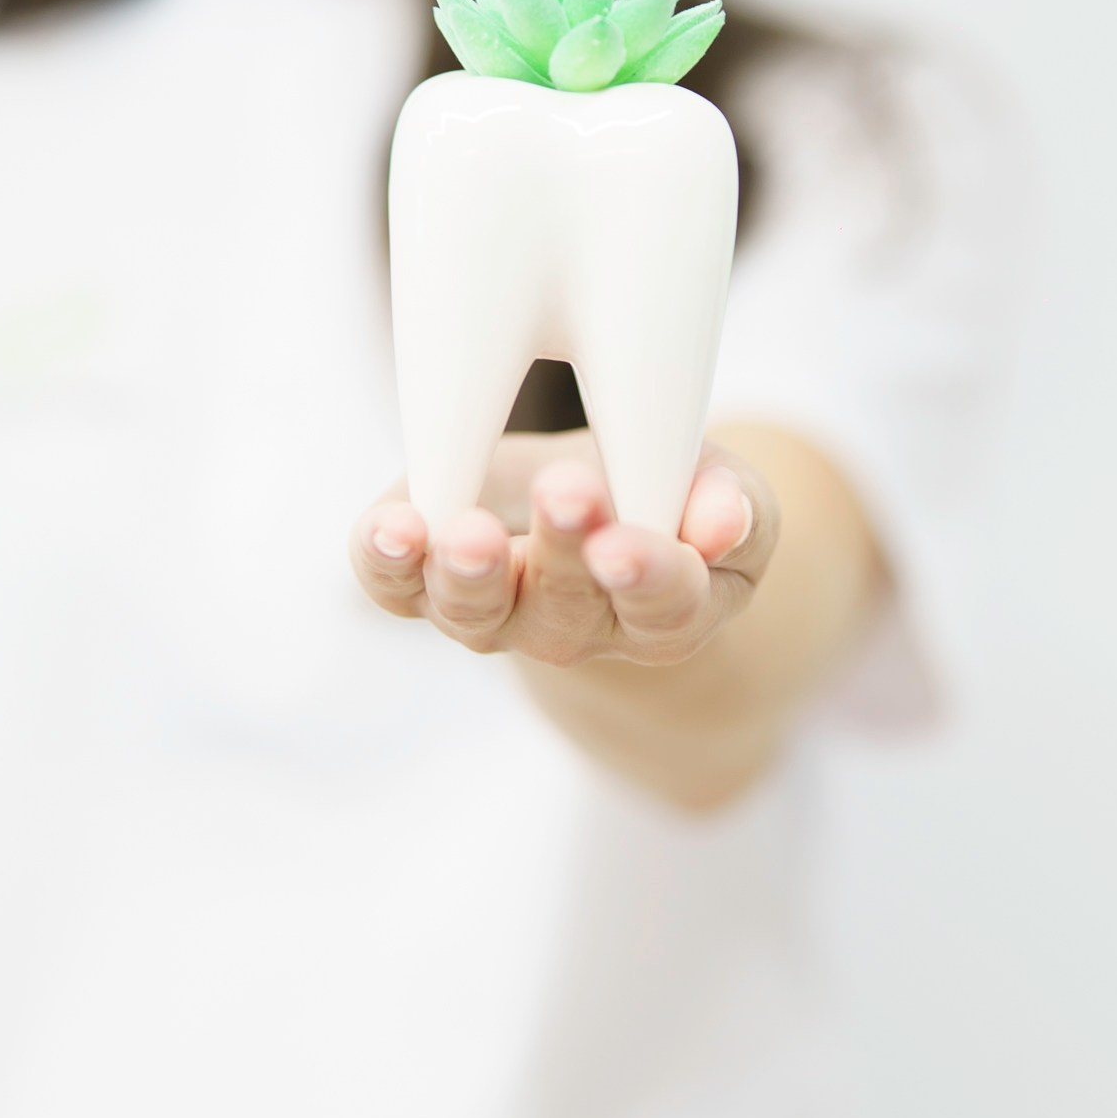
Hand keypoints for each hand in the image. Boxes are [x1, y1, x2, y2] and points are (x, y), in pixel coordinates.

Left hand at [349, 430, 779, 668]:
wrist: (589, 504)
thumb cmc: (668, 494)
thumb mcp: (721, 489)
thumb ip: (733, 508)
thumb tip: (724, 525)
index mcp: (664, 611)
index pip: (662, 606)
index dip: (646, 575)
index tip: (626, 545)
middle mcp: (574, 628)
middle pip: (565, 606)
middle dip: (561, 550)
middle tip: (565, 491)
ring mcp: (494, 614)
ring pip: (473, 610)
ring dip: (466, 572)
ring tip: (464, 532)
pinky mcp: (423, 583)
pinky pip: (395, 585)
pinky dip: (383, 560)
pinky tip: (387, 528)